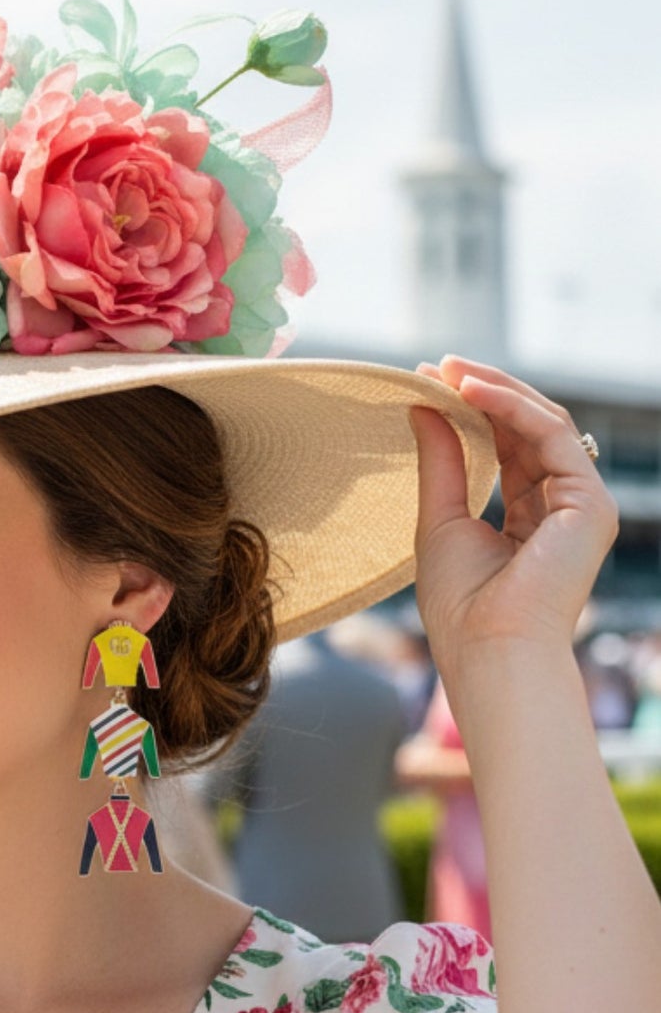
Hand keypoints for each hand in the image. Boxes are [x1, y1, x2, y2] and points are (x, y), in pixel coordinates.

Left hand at [409, 355, 617, 672]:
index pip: (506, 448)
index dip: (470, 411)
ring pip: (544, 424)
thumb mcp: (439, 519)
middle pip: (528, 430)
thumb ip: (439, 461)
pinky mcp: (590, 502)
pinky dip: (512, 407)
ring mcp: (581, 503)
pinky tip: (471, 390)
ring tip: (449, 369)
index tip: (428, 382)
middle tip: (438, 364)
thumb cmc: (461, 604)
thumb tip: (422, 406)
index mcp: (528, 517)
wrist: (489, 648)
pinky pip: (553, 435)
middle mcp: (560, 507)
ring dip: (496, 390)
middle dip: (484, 392)